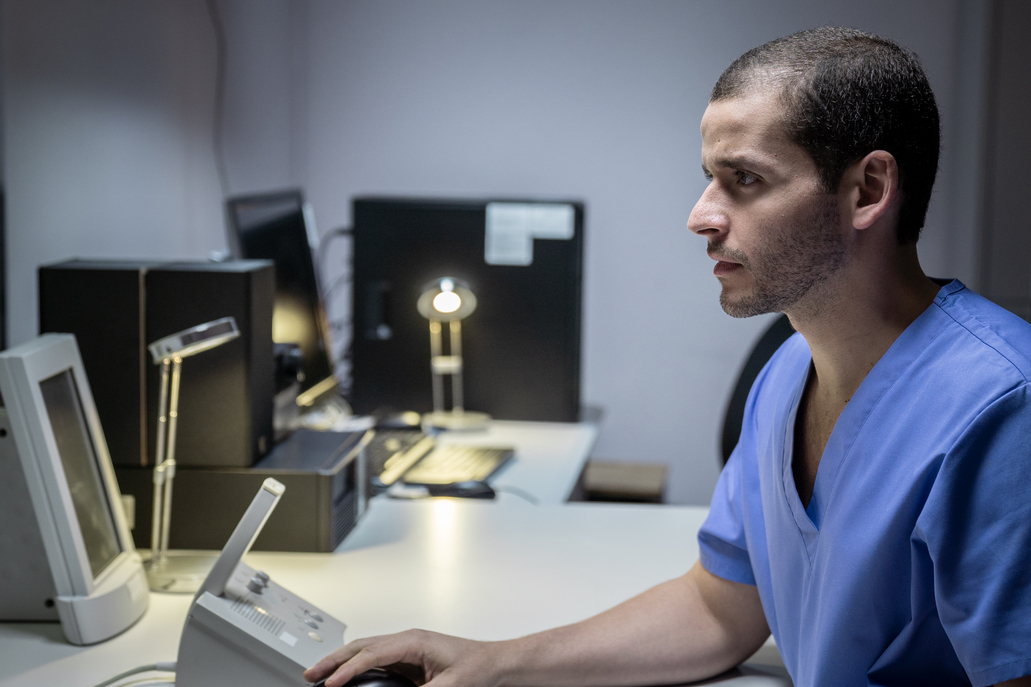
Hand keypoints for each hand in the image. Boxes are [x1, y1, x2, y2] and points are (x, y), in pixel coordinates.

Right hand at [304, 629, 505, 686]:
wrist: (496, 663)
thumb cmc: (480, 667)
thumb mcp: (451, 686)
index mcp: (414, 641)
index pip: (372, 655)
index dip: (349, 671)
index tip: (331, 685)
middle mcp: (407, 641)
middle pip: (361, 646)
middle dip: (333, 660)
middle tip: (310, 675)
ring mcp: (407, 649)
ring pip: (366, 651)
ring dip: (342, 663)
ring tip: (321, 676)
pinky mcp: (410, 659)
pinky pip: (376, 661)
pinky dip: (357, 668)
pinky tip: (348, 678)